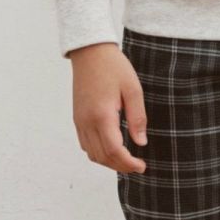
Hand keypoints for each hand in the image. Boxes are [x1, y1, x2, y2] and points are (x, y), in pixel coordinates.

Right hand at [67, 42, 149, 173]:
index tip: (142, 166)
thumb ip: (138, 118)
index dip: (129, 163)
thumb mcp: (133, 90)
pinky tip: (111, 149)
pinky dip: (98, 153)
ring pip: (92, 154)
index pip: (114, 150)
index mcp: (102, 115)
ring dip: (109, 162)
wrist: (90, 52)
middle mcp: (87, 122)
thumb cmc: (113, 67)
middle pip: (102, 157)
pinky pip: (85, 144)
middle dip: (121, 166)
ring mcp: (79, 121)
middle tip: (138, 166)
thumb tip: (141, 143)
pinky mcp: (77, 118)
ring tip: (126, 160)